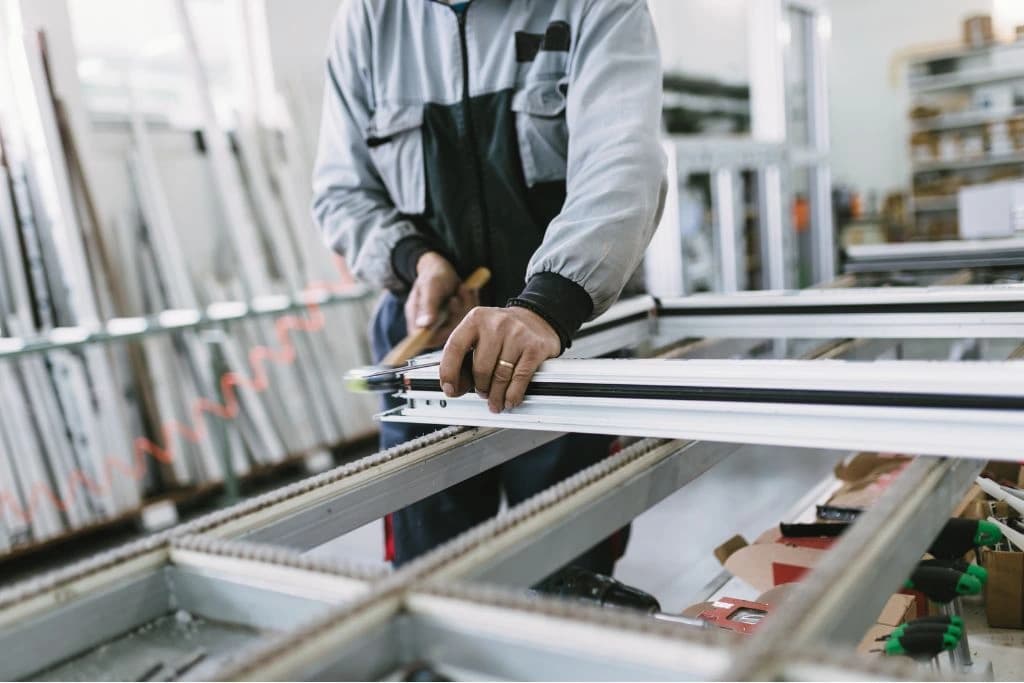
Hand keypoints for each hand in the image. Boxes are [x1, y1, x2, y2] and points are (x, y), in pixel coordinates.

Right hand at [404, 252, 476, 346]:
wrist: (444, 266)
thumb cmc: (433, 274)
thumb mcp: (431, 286)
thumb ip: (428, 305)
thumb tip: (424, 325)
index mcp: (416, 319)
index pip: (422, 340)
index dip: (436, 337)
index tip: (450, 323)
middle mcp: (429, 325)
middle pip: (446, 334)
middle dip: (456, 315)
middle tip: (456, 297)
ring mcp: (443, 323)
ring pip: (459, 326)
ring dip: (465, 306)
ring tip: (462, 288)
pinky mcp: (456, 319)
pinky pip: (467, 318)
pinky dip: (469, 303)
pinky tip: (466, 290)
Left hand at [439, 306, 560, 413]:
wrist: (536, 319)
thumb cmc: (503, 331)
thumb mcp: (480, 335)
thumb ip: (465, 358)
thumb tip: (454, 388)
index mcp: (476, 318)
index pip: (455, 347)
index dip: (449, 372)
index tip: (449, 389)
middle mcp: (496, 323)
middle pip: (480, 367)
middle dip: (480, 387)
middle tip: (482, 393)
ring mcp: (517, 334)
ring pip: (500, 376)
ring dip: (496, 395)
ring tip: (495, 401)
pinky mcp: (535, 347)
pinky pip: (519, 379)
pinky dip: (513, 395)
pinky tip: (509, 400)